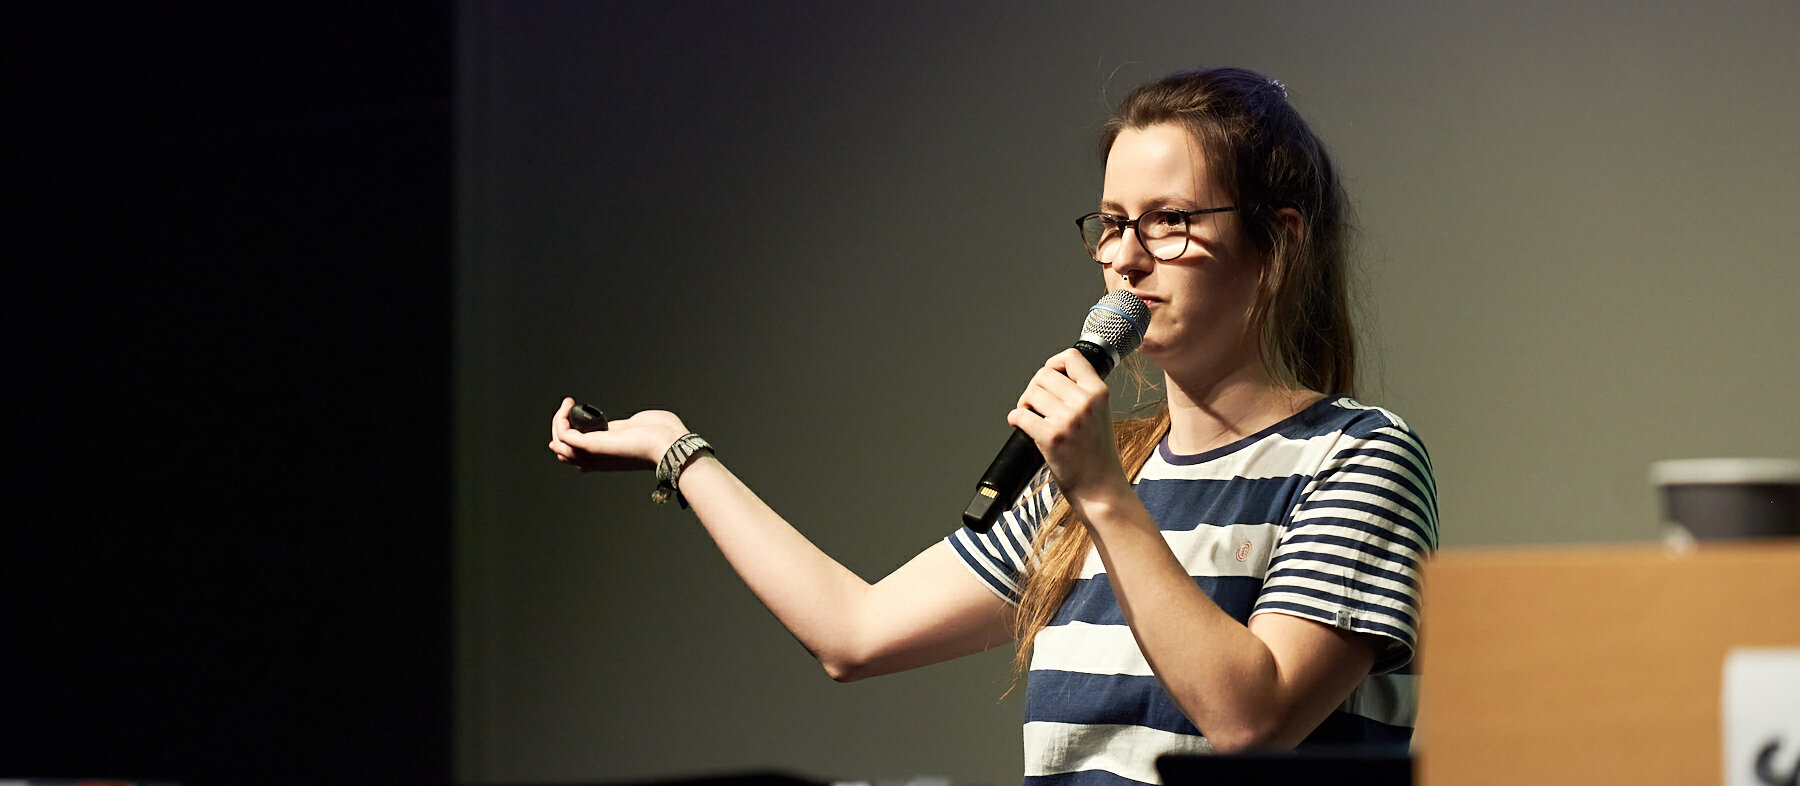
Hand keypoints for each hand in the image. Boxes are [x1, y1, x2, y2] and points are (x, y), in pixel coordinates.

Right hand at [547, 397, 685, 472]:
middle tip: (567, 406)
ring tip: (566, 404)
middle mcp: (597, 459)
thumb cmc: (662, 435)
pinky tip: (569, 405)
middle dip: (558, 428)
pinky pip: (564, 435)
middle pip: (563, 452)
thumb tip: (619, 425)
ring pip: (559, 444)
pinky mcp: (592, 445)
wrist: (670, 443)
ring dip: (557, 421)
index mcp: (607, 456)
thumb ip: (621, 429)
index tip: (567, 418)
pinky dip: (561, 419)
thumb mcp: (635, 431)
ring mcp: (593, 454)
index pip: (575, 457)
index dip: (565, 442)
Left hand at [1006, 349, 1126, 495]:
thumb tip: (1052, 379)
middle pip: (1043, 375)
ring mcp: (1068, 419)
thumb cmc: (1098, 456)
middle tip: (1034, 404)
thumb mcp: (1101, 414)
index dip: (1053, 363)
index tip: (1048, 374)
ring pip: (1030, 394)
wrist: (1100, 488)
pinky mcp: (1051, 436)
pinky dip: (1015, 419)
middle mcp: (1084, 402)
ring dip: (1024, 404)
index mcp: (1099, 393)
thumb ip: (1082, 394)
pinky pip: (1020, 415)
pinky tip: (1020, 426)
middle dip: (1034, 388)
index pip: (1072, 357)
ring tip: (1030, 417)